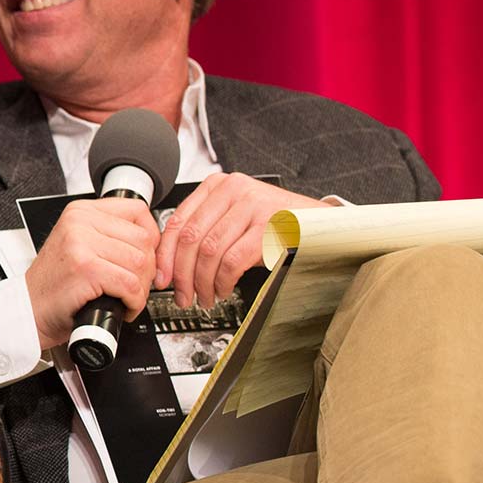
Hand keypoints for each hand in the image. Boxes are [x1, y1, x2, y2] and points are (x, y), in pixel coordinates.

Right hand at [27, 196, 159, 350]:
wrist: (29, 309)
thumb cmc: (55, 283)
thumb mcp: (78, 244)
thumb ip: (109, 234)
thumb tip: (151, 239)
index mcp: (80, 211)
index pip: (138, 211)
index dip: (151, 237)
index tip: (146, 256)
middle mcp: (80, 222)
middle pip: (144, 239)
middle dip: (147, 269)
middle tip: (133, 284)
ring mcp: (81, 244)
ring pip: (141, 263)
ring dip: (141, 288)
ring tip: (126, 296)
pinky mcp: (86, 269)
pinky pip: (130, 284)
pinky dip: (133, 302)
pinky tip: (123, 306)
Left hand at [154, 173, 327, 309]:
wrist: (319, 222)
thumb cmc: (275, 222)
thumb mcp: (235, 217)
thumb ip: (206, 229)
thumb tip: (173, 263)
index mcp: (217, 185)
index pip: (178, 220)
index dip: (166, 254)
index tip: (162, 277)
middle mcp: (232, 190)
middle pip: (191, 238)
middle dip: (182, 274)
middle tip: (182, 295)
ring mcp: (252, 206)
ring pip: (209, 251)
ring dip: (203, 282)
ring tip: (205, 297)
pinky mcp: (268, 227)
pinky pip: (233, 260)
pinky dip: (223, 281)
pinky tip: (223, 289)